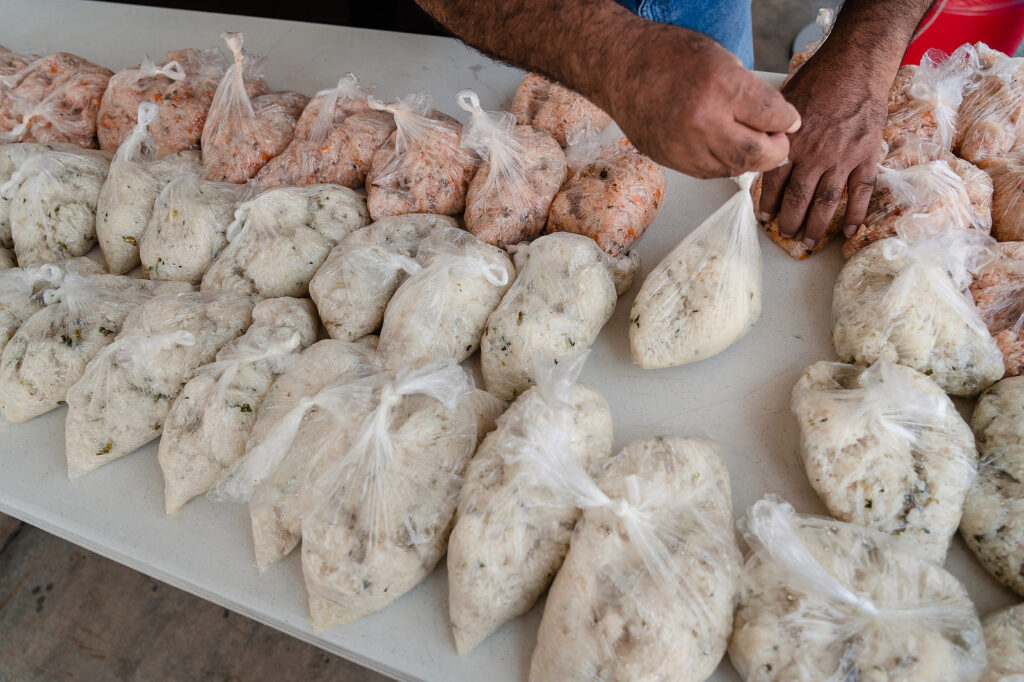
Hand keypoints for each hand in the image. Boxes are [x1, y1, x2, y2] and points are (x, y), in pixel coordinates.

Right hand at [603, 25, 800, 178]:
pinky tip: (721, 146)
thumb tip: (776, 120)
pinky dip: (722, 162)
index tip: (790, 121)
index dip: (788, 120)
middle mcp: (702, 122)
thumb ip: (750, 92)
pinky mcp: (668, 159)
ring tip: (748, 142)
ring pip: (733, 169)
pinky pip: (707, 172)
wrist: (620, 67)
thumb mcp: (721, 59)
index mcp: (721, 88)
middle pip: (757, 155)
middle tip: (778, 142)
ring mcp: (682, 146)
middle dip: (776, 151)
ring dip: (748, 159)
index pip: (773, 116)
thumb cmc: (667, 55)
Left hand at [758, 46, 890, 248]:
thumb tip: (760, 154)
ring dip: (817, 226)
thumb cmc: (818, 79)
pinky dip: (856, 213)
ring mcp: (843, 157)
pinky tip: (850, 231)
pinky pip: (861, 190)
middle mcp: (815, 154)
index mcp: (791, 143)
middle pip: (798, 198)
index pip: (773, 183)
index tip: (764, 218)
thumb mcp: (784, 103)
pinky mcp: (867, 155)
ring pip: (827, 201)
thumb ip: (774, 133)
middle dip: (790, 222)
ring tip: (810, 243)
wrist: (857, 64)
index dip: (767, 204)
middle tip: (786, 235)